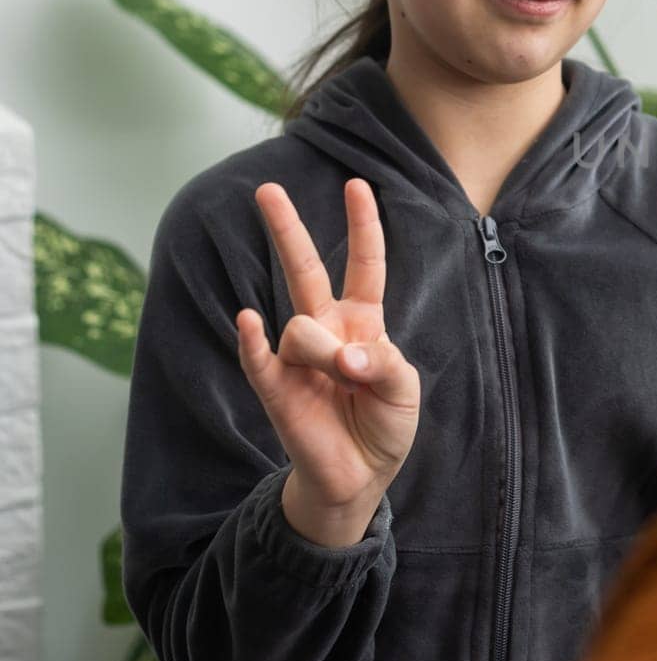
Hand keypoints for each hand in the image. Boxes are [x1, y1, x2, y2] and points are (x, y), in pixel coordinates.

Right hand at [235, 178, 420, 546]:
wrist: (359, 475)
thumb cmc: (385, 424)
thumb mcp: (404, 390)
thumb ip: (382, 365)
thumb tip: (343, 358)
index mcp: (364, 322)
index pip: (364, 265)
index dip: (363, 227)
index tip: (358, 185)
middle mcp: (327, 329)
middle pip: (304, 269)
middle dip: (286, 229)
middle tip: (266, 189)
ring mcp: (297, 357)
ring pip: (302, 328)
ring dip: (326, 353)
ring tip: (345, 383)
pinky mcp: (275, 388)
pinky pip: (260, 358)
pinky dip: (254, 342)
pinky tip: (248, 320)